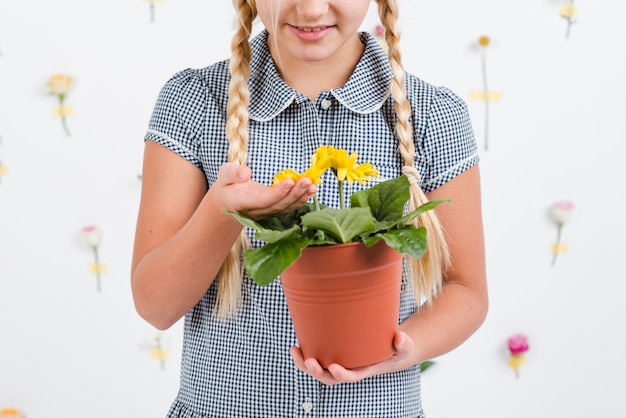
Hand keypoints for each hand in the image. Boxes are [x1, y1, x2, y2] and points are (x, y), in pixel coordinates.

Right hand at [213, 162, 316, 219]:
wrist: (229, 202)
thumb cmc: (227, 185)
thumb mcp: (224, 175)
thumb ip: (233, 173)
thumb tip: (246, 173)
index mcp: (244, 202)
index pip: (263, 200)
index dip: (277, 193)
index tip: (289, 181)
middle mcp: (258, 211)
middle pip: (279, 204)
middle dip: (294, 193)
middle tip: (307, 180)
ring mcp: (268, 213)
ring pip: (287, 207)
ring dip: (301, 197)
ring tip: (313, 185)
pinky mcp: (275, 210)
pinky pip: (290, 207)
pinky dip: (302, 199)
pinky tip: (312, 190)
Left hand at [289, 331, 413, 384]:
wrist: (387, 347)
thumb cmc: (395, 348)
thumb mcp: (404, 346)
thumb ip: (404, 344)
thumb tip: (400, 337)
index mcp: (364, 370)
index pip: (351, 377)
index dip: (342, 374)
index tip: (333, 367)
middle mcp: (349, 369)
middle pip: (329, 378)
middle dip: (316, 371)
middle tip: (309, 361)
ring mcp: (339, 363)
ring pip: (318, 370)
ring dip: (304, 364)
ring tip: (294, 351)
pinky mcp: (333, 354)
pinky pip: (316, 358)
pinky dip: (305, 355)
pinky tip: (297, 345)